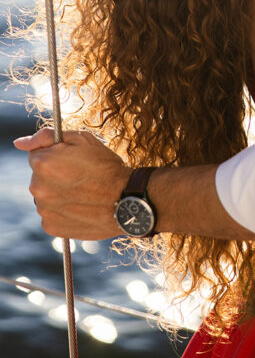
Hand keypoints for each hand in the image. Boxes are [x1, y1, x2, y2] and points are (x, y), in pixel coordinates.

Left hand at [13, 128, 129, 239]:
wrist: (125, 200)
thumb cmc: (106, 166)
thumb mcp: (82, 140)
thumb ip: (48, 136)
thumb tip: (20, 143)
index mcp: (43, 163)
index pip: (37, 154)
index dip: (56, 154)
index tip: (73, 159)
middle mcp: (37, 187)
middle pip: (39, 176)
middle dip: (55, 173)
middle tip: (80, 175)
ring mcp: (43, 209)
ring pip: (45, 195)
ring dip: (58, 192)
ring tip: (83, 192)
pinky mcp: (51, 226)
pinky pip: (51, 213)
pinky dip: (62, 209)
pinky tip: (80, 205)